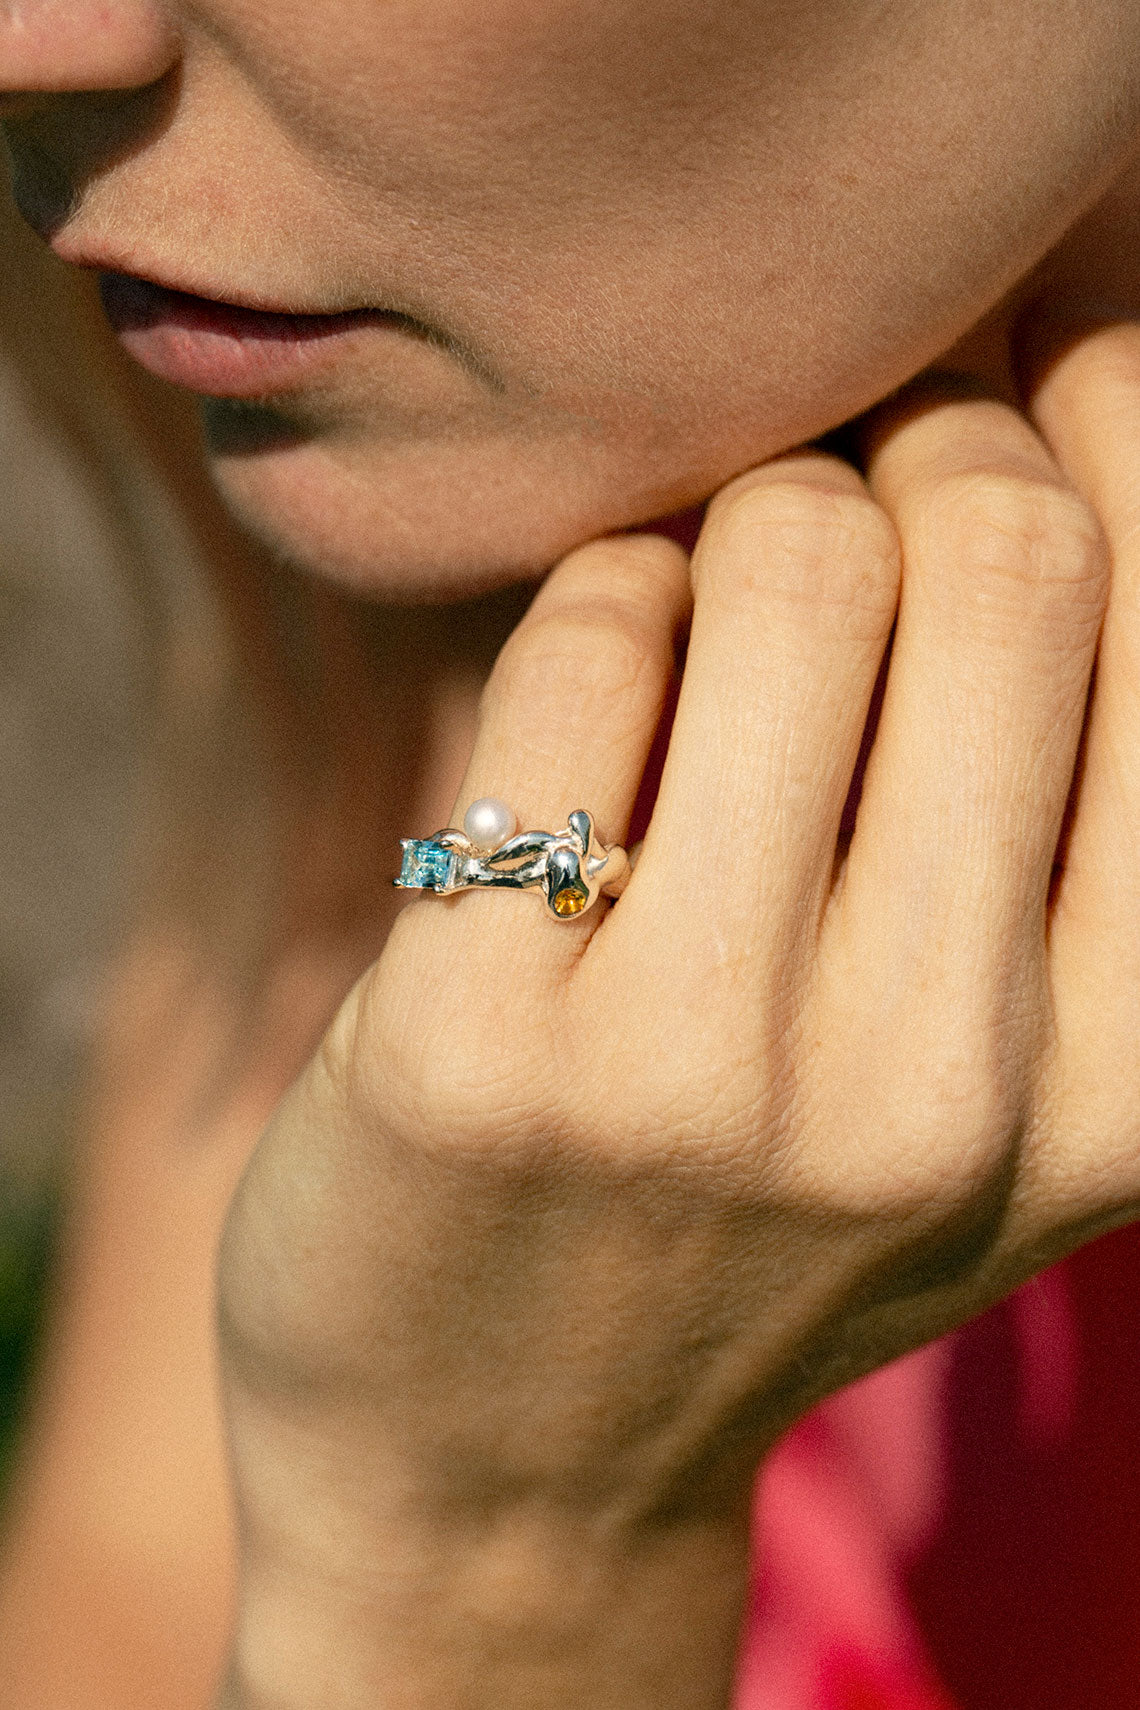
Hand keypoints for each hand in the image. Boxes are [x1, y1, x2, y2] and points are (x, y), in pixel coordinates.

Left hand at [216, 315, 1139, 1709]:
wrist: (498, 1460)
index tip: (1033, 363)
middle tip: (838, 498)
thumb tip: (1056, 412)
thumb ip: (1057, 800)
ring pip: (784, 557)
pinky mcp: (484, 1039)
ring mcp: (710, 1069)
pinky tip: (582, 715)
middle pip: (993, 543)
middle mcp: (949, 1083)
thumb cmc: (743, 1217)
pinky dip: (589, 605)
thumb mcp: (971, 1071)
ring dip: (735, 520)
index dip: (1103, 416)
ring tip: (703, 613)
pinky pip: (581, 636)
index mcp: (1125, 1084)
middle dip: (907, 448)